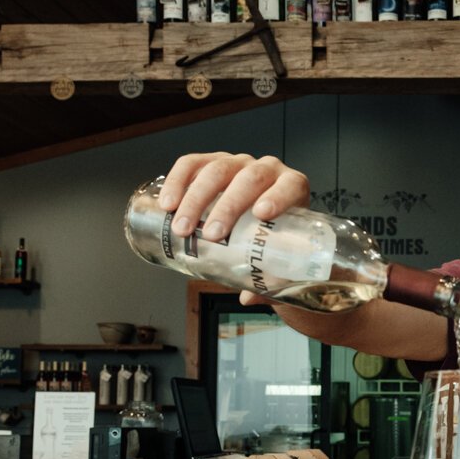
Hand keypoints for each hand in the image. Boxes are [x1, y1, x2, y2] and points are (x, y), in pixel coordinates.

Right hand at [157, 152, 309, 303]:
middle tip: (212, 235)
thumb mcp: (277, 256)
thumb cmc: (272, 236)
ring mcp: (238, 163)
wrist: (258, 216)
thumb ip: (269, 279)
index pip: (290, 187)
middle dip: (227, 207)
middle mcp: (266, 170)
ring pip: (217, 170)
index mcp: (292, 188)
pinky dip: (177, 181)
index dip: (278, 197)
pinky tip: (167, 202)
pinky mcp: (211, 161)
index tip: (261, 214)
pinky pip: (192, 164)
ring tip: (182, 227)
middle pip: (248, 179)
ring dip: (196, 199)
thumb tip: (250, 296)